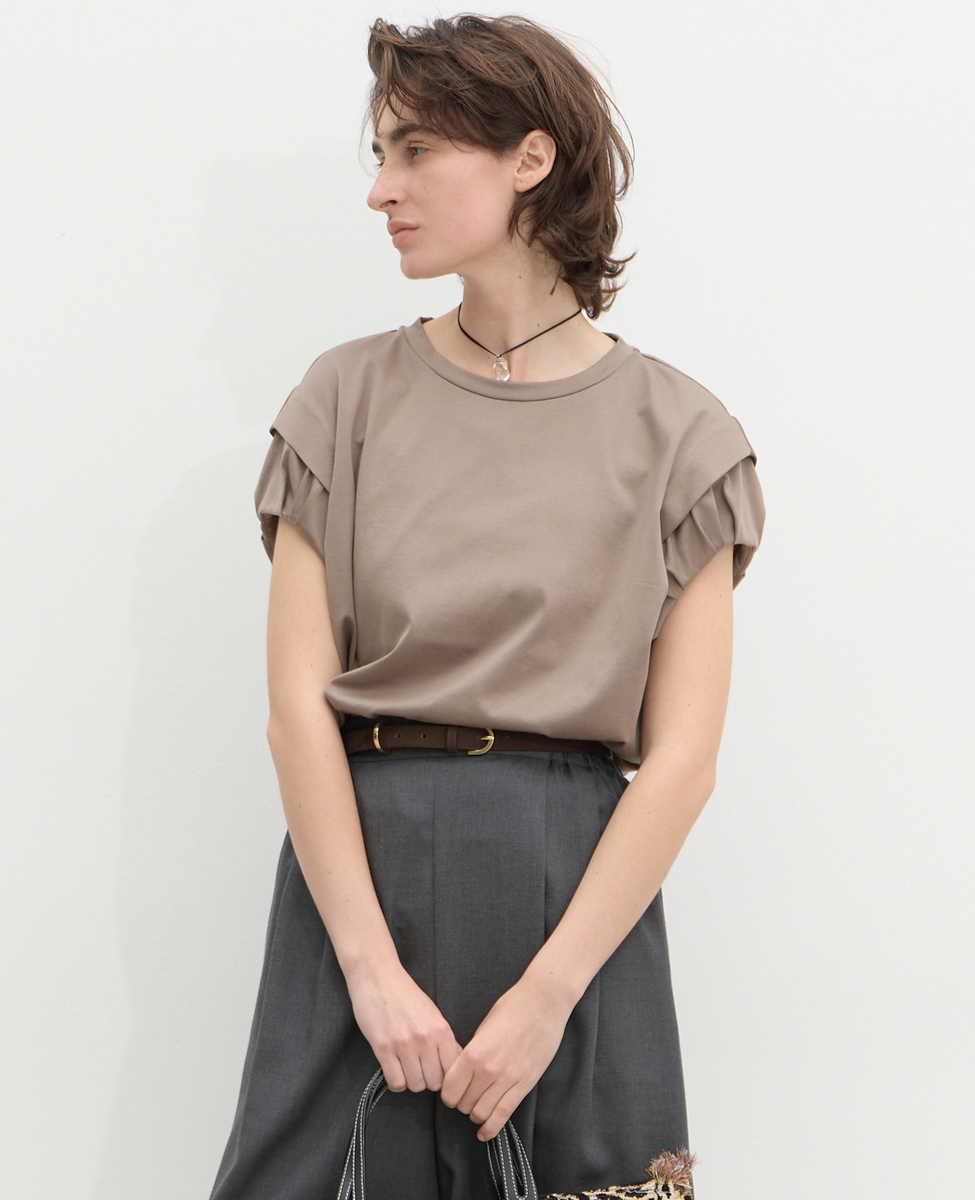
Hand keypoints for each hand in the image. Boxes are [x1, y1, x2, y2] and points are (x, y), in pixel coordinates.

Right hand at [346, 961, 461, 1092]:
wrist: (378, 977)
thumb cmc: (405, 995)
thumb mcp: (433, 1013)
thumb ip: (444, 1038)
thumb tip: (455, 1062)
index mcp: (441, 1029)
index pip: (453, 1069)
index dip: (446, 1076)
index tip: (438, 1073)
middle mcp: (425, 1038)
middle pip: (435, 1082)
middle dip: (428, 1080)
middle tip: (420, 1069)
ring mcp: (404, 1044)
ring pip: (416, 1085)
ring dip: (411, 1080)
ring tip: (406, 1067)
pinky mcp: (383, 1048)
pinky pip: (396, 1083)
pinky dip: (396, 1081)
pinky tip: (394, 1068)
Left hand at [440, 975, 572, 1140]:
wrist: (544, 1000)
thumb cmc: (513, 1007)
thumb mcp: (484, 1026)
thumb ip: (472, 1051)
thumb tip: (461, 1071)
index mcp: (474, 1052)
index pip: (449, 1089)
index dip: (447, 1094)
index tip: (450, 1092)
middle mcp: (488, 1069)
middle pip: (464, 1103)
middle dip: (461, 1104)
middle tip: (464, 1099)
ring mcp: (509, 1078)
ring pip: (482, 1113)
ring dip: (476, 1115)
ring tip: (476, 1110)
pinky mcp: (526, 1083)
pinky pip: (504, 1114)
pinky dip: (491, 1128)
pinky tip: (484, 1132)